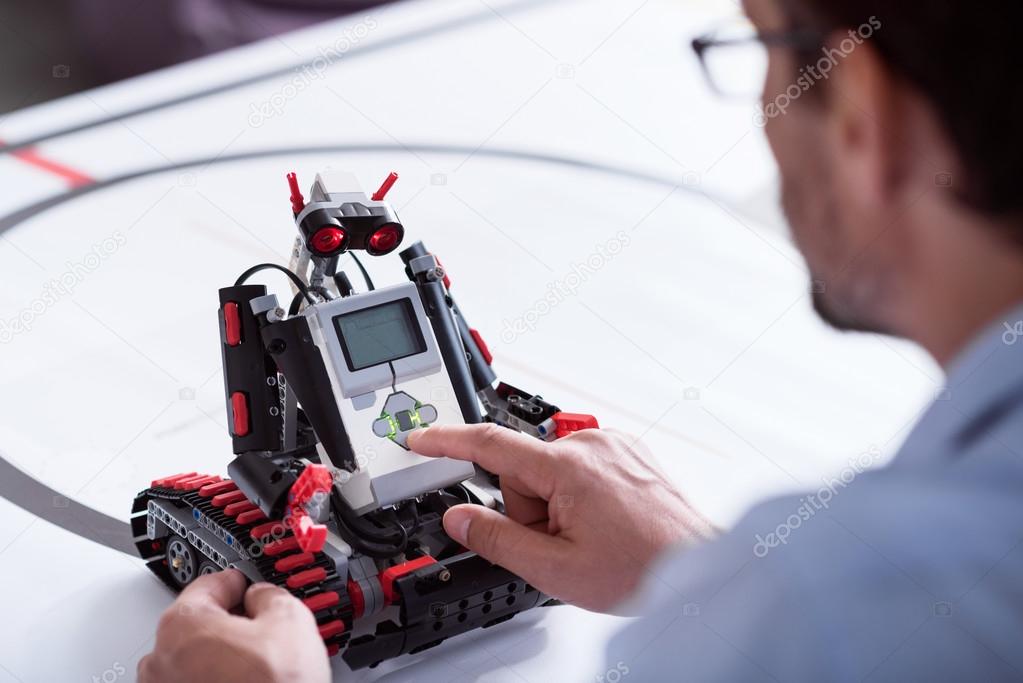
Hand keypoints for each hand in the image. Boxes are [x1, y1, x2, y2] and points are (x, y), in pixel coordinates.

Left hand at [138, 570, 329, 682]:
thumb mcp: (291, 620)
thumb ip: (269, 595)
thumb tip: (263, 597)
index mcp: (182, 625)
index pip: (208, 585)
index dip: (236, 582)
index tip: (245, 584)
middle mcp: (160, 661)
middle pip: (197, 625)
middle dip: (228, 623)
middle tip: (258, 626)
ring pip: (193, 660)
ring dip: (220, 656)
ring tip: (256, 664)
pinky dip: (214, 681)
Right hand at [407, 424, 714, 612]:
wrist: (696, 568)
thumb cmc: (641, 569)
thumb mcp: (554, 568)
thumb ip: (497, 539)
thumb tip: (459, 517)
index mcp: (568, 467)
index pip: (490, 444)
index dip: (446, 441)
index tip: (419, 438)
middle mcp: (590, 445)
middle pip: (523, 471)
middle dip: (529, 510)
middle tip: (560, 544)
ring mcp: (612, 446)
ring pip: (552, 473)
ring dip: (556, 506)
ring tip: (590, 538)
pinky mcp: (627, 452)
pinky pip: (580, 469)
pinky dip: (579, 496)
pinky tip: (604, 524)